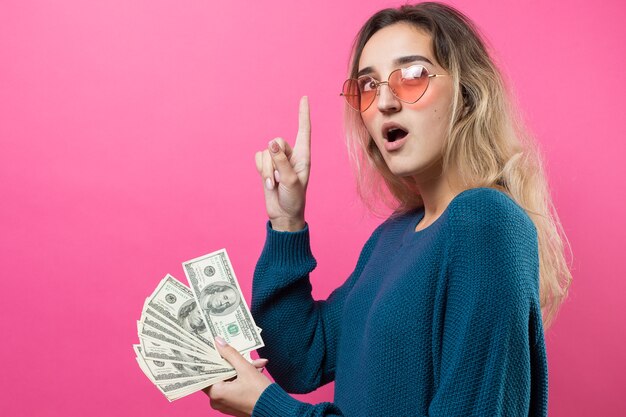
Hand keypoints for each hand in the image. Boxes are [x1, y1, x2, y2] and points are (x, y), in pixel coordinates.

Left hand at [204, 337, 271, 416]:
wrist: (275, 410)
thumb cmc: (259, 392)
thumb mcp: (245, 369)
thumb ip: (230, 354)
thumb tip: (218, 341)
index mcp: (216, 393)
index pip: (207, 372)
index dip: (211, 359)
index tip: (214, 348)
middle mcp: (217, 400)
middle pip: (220, 374)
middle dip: (233, 363)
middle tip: (242, 354)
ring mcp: (225, 403)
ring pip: (229, 379)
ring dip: (241, 369)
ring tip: (256, 363)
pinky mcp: (233, 404)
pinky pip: (234, 387)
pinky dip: (243, 378)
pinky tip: (257, 370)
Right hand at [255, 96, 310, 231]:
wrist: (283, 215)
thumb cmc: (294, 199)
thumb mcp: (290, 181)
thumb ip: (281, 161)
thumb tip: (271, 143)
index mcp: (303, 156)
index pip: (304, 130)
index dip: (303, 114)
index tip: (304, 98)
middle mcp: (291, 155)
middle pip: (276, 142)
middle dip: (274, 161)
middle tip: (279, 179)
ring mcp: (278, 160)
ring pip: (265, 152)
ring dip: (267, 170)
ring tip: (274, 184)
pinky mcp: (266, 166)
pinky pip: (258, 158)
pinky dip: (261, 170)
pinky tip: (268, 182)